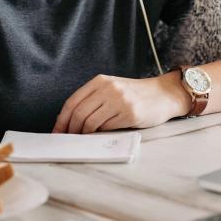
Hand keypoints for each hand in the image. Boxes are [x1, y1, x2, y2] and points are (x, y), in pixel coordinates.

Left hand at [52, 73, 189, 133]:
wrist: (163, 94)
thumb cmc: (134, 95)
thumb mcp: (112, 89)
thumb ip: (93, 99)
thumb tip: (68, 121)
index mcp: (100, 81)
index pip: (72, 101)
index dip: (61, 119)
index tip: (56, 132)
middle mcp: (108, 88)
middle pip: (78, 113)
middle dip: (70, 130)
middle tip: (68, 140)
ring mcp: (119, 101)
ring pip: (90, 122)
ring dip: (84, 134)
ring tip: (83, 139)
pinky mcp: (130, 114)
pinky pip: (106, 127)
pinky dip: (99, 134)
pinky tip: (100, 135)